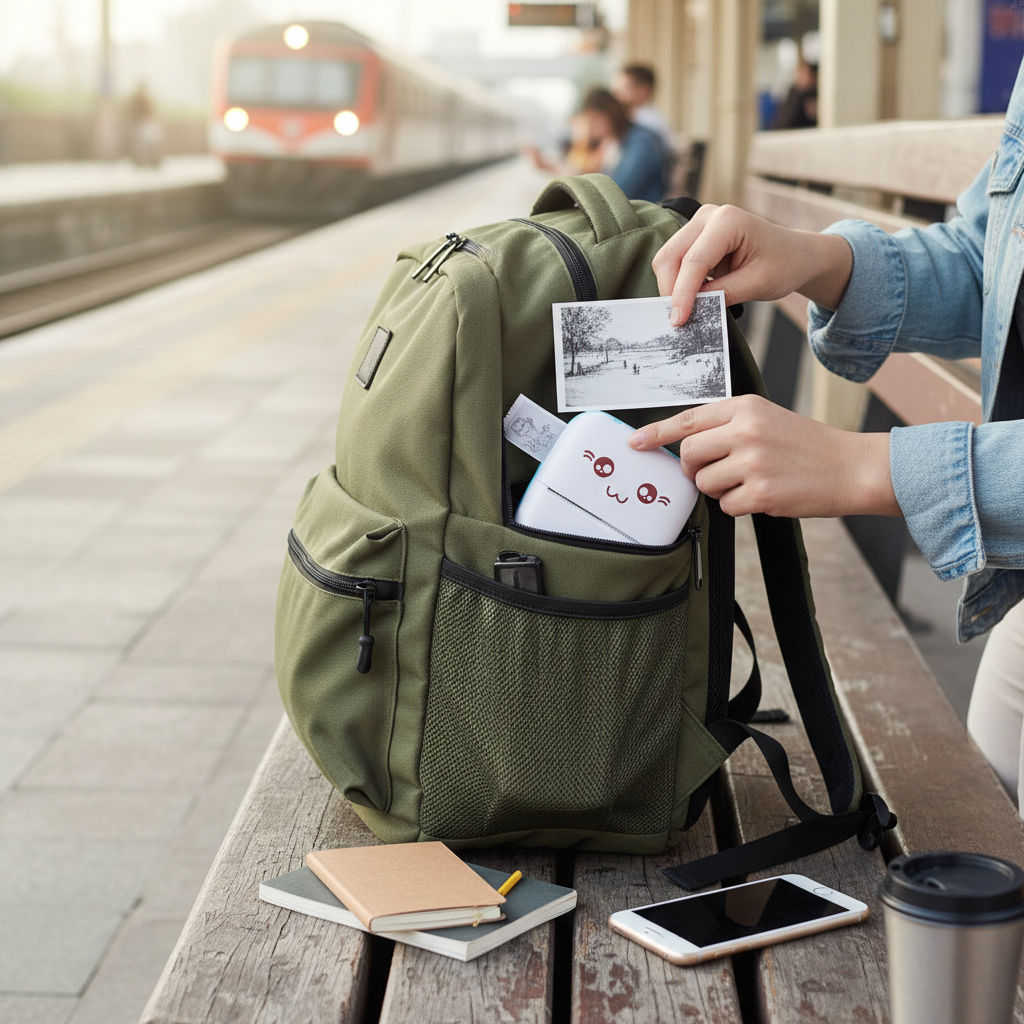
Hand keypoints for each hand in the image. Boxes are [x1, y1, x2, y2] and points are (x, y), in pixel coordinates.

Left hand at [628, 395, 900, 519]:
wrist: (851, 467)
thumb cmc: (807, 446)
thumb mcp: (767, 419)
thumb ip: (728, 426)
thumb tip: (687, 445)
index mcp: (745, 407)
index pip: (688, 419)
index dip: (657, 433)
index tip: (636, 442)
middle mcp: (746, 430)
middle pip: (689, 454)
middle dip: (693, 470)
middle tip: (709, 474)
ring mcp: (753, 461)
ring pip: (705, 483)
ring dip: (718, 489)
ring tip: (748, 482)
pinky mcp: (761, 492)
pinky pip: (726, 506)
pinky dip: (738, 506)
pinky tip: (762, 495)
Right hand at [652, 204, 853, 326]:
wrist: (794, 254)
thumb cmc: (783, 265)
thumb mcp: (757, 284)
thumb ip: (722, 294)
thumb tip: (690, 310)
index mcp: (728, 221)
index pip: (694, 261)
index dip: (682, 293)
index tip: (678, 321)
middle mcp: (708, 216)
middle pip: (670, 257)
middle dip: (670, 291)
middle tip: (679, 321)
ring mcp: (698, 225)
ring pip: (667, 260)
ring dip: (672, 288)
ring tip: (687, 311)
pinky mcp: (694, 238)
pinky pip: (674, 262)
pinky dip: (677, 284)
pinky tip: (690, 300)